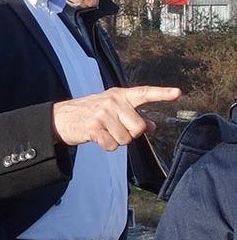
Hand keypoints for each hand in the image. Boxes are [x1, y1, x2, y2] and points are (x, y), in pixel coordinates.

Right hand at [51, 86, 180, 150]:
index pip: (144, 93)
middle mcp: (112, 102)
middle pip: (138, 127)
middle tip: (115, 130)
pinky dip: (106, 146)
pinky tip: (96, 138)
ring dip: (116, 141)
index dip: (162, 94)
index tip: (178, 93)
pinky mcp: (93, 127)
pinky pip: (112, 145)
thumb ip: (133, 116)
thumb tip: (153, 126)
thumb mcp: (112, 110)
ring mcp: (102, 114)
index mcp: (119, 95)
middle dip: (130, 134)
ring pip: (126, 139)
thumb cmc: (89, 114)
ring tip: (103, 133)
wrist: (60, 118)